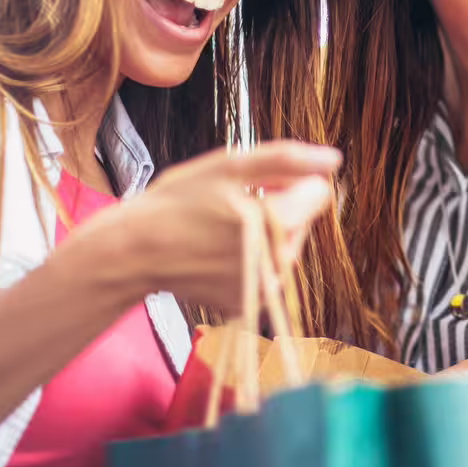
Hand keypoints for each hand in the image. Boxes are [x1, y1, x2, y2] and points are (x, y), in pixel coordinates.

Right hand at [95, 141, 341, 318]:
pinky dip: (251, 260)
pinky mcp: (248, 306)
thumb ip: (287, 160)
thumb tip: (334, 160)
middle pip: (304, 222)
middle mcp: (276, 265)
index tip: (259, 182)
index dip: (293, 180)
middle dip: (279, 208)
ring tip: (222, 228)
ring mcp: (262, 291)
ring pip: (286, 248)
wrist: (132, 252)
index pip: (320, 193)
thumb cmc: (176, 203)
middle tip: (232, 204)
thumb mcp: (228, 166)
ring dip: (266, 234)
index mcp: (277, 224)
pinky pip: (267, 273)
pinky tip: (218, 253)